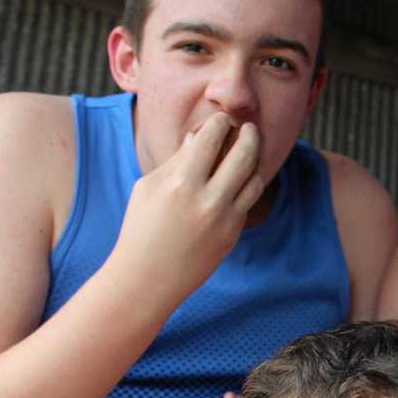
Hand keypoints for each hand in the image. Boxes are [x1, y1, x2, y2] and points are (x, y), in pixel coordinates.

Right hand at [112, 113, 264, 300]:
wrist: (147, 277)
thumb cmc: (141, 227)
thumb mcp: (148, 187)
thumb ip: (177, 160)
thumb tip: (198, 136)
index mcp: (181, 183)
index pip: (211, 139)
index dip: (220, 123)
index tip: (222, 119)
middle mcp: (207, 199)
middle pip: (244, 154)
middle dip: (249, 134)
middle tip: (249, 127)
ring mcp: (224, 218)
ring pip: (255, 177)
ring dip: (255, 158)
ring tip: (251, 148)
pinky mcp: (233, 234)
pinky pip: (249, 200)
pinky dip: (249, 183)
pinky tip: (244, 174)